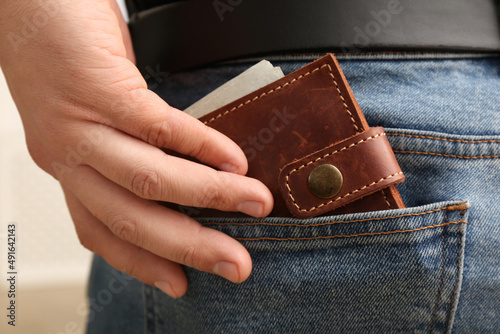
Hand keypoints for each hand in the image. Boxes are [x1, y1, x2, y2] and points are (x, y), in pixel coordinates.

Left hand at [0, 0, 272, 297]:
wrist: (28, 2)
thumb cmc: (67, 56)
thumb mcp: (93, 119)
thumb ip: (129, 152)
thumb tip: (191, 174)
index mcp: (70, 167)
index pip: (102, 231)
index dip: (143, 264)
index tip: (181, 285)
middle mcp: (69, 156)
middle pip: (131, 220)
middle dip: (190, 249)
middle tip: (236, 265)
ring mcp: (82, 125)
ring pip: (149, 180)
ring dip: (210, 198)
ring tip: (255, 203)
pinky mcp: (99, 89)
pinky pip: (160, 128)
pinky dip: (204, 146)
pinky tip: (233, 157)